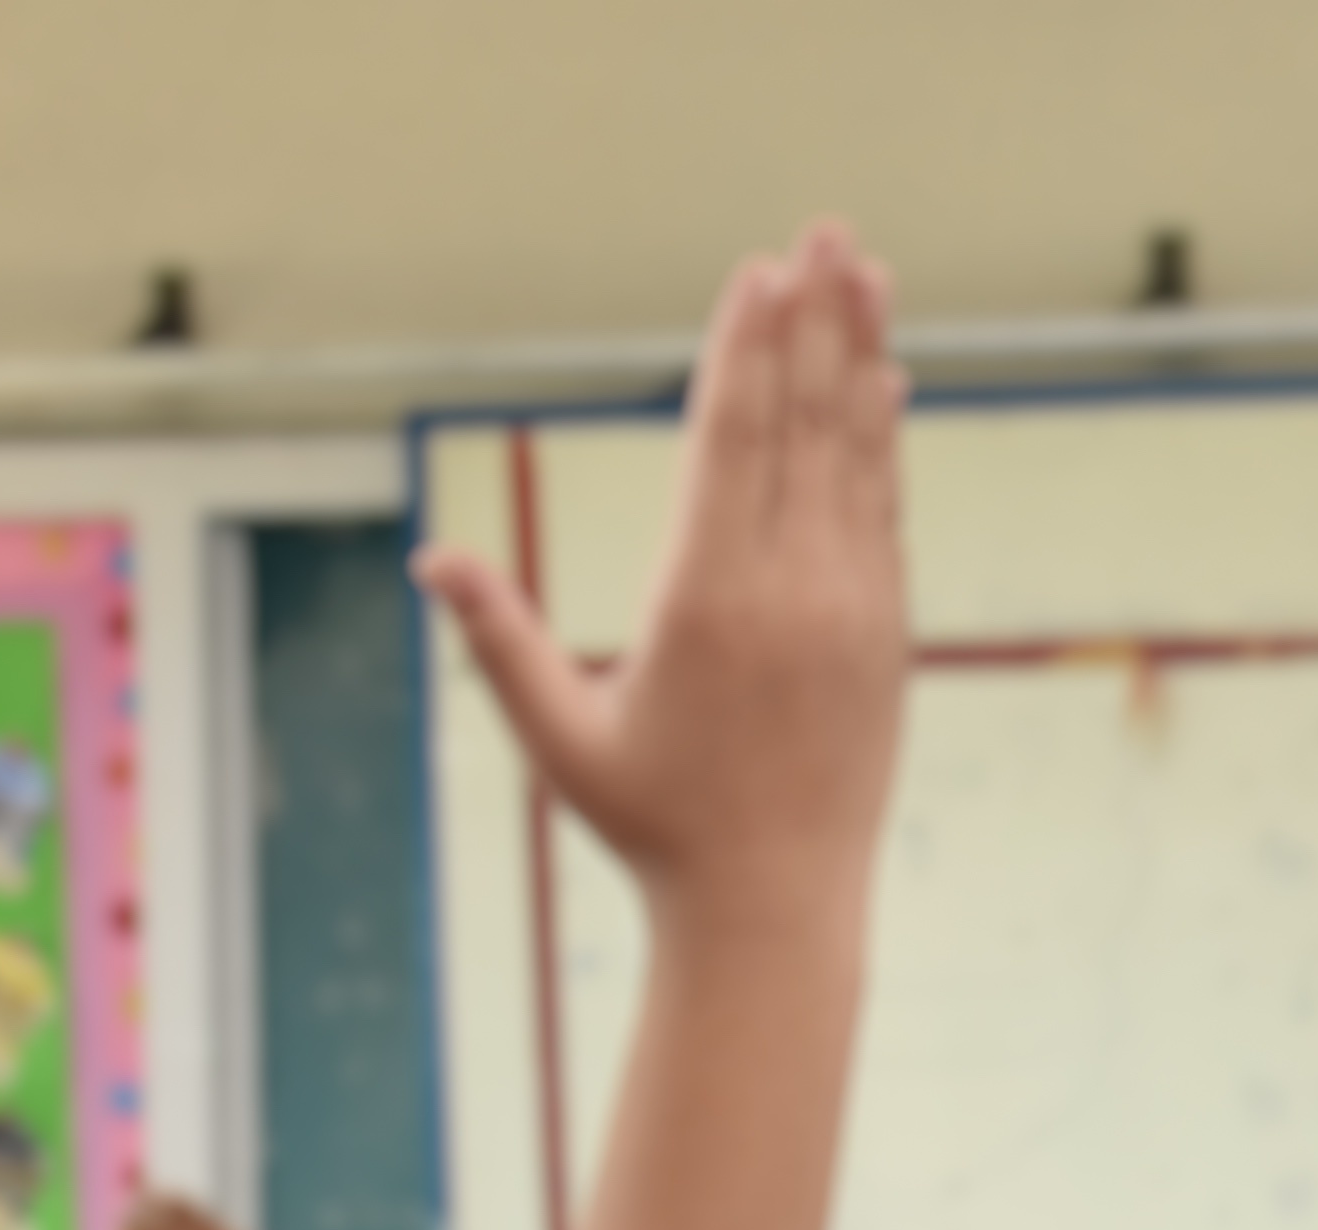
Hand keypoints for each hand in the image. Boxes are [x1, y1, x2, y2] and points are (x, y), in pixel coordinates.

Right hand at [413, 226, 908, 913]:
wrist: (778, 908)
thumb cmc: (654, 828)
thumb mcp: (560, 736)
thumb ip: (500, 641)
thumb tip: (432, 561)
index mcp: (708, 600)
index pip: (732, 443)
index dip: (745, 350)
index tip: (759, 273)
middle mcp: (791, 593)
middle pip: (803, 426)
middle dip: (814, 322)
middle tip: (829, 231)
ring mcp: (850, 613)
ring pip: (856, 459)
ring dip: (861, 358)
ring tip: (869, 272)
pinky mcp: (886, 637)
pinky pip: (883, 515)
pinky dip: (883, 445)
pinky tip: (885, 386)